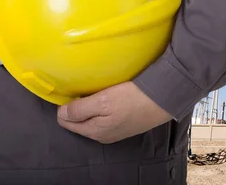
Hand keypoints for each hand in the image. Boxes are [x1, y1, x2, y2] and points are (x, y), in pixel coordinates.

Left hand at [57, 81, 172, 143]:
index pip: (66, 121)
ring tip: (100, 91)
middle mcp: (103, 136)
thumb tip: (61, 114)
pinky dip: (105, 107)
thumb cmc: (133, 98)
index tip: (74, 90)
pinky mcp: (127, 124)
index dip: (66, 105)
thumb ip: (79, 109)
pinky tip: (113, 96)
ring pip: (93, 118)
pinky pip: (106, 117)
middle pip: (80, 121)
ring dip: (93, 106)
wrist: (165, 98)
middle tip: (88, 89)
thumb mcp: (103, 101)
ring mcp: (116, 132)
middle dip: (79, 106)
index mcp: (95, 132)